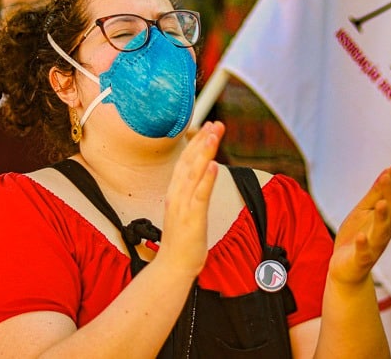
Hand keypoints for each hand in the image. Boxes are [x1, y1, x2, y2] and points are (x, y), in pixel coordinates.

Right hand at [158, 121, 224, 276]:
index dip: (196, 142)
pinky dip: (207, 179)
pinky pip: (200, 195)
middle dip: (203, 140)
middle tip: (216, 124)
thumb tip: (202, 177)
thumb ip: (192, 192)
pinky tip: (214, 165)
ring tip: (214, 135)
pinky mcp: (192, 218)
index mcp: (175, 191)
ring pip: (194, 173)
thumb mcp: (186, 209)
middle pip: (189, 161)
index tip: (209, 127)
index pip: (185, 160)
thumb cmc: (182, 240)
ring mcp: (183, 205)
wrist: (173, 265)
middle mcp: (177, 194)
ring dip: (204, 152)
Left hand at [328, 164, 390, 285]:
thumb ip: (375, 194)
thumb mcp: (363, 211)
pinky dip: (364, 245)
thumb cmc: (357, 236)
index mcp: (387, 219)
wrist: (345, 268)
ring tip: (381, 203)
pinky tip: (361, 236)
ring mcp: (374, 247)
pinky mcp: (361, 260)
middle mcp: (385, 232)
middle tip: (387, 176)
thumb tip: (386, 172)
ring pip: (383, 232)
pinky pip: (364, 253)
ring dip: (383, 218)